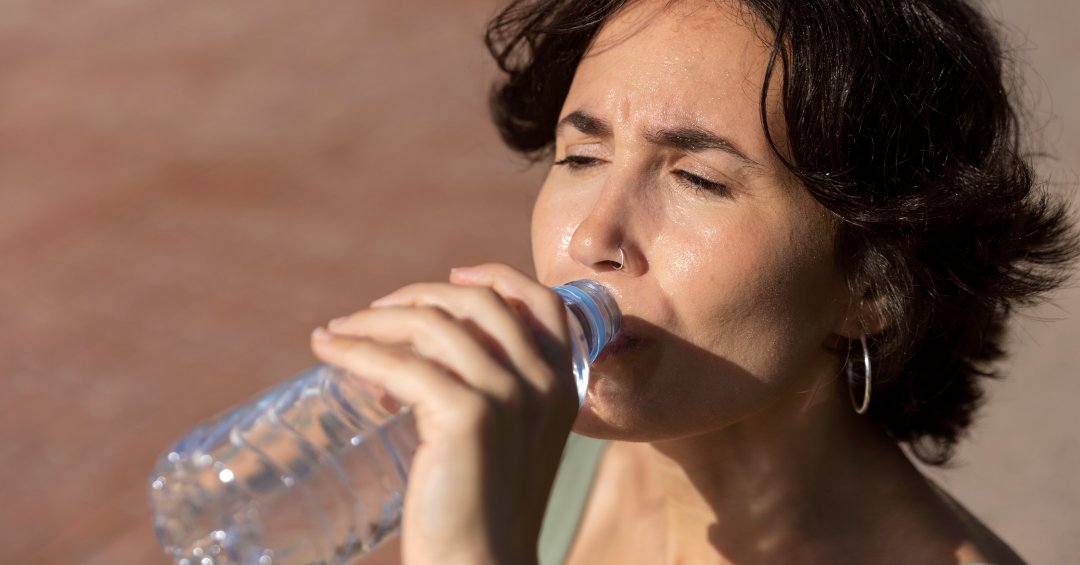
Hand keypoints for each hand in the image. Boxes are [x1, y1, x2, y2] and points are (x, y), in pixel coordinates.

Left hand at [310, 264, 579, 564]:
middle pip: (478, 302)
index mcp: (562, 384)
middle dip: (418, 296)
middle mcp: (542, 382)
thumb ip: (494, 393)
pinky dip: (356, 351)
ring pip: (433, 325)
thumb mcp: (508, 439)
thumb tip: (425, 351)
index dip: (497, 276)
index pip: (542, 301)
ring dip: (375, 320)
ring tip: (338, 332)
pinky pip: (400, 364)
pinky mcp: (468, 416)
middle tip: (372, 314)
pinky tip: (329, 352)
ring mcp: (508, 396)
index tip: (452, 275)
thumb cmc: (484, 510)